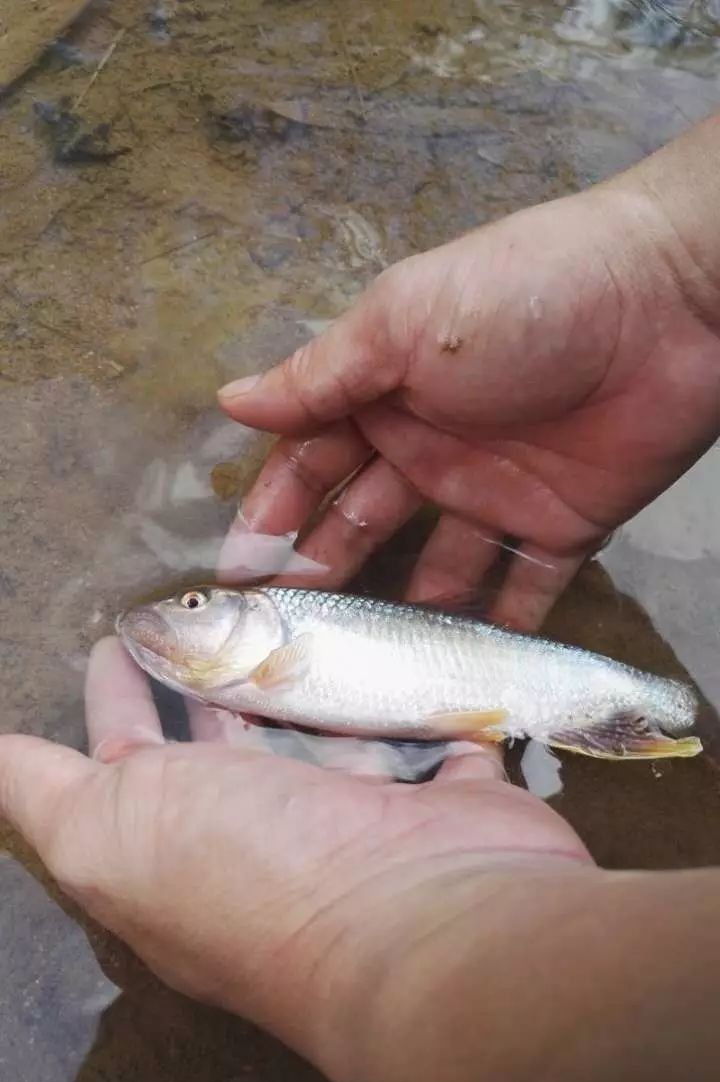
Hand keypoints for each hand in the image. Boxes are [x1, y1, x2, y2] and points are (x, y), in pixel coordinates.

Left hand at [0, 637, 589, 1081]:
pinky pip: (435, 736)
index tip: (115, 634)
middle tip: (209, 606)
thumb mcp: (105, 829)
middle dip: (210, 678)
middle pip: (229, 741)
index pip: (130, 753)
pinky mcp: (448, 798)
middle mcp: (267, 838)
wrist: (423, 920)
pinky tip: (414, 663)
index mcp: (177, 844)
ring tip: (297, 608)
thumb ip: (42, 789)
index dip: (115, 695)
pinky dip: (424, 706)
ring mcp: (363, 821)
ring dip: (310, 684)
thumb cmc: (250, 867)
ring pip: (326, 734)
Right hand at [219, 158, 719, 629]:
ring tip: (363, 675)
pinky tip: (459, 679)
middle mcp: (433, 449)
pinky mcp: (561, 527)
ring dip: (402, 619)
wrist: (666, 304)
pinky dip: (498, 632)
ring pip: (436, 571)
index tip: (238, 576)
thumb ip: (321, 373)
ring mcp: (496, 494)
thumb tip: (229, 400)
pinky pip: (522, 590)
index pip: (312, 464)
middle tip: (289, 638)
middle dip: (324, 576)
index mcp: (388, 395)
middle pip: (364, 525)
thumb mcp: (405, 322)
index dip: (274, 516)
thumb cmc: (520, 300)